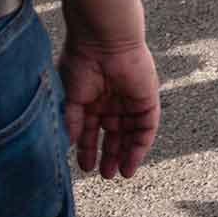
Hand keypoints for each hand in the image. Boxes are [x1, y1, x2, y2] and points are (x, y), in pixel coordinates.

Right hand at [58, 38, 160, 179]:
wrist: (103, 41)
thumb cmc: (82, 62)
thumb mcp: (71, 97)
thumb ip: (72, 122)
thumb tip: (70, 145)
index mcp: (93, 97)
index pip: (92, 129)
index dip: (88, 149)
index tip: (85, 167)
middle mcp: (113, 100)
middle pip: (114, 133)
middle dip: (110, 155)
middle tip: (105, 175)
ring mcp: (131, 99)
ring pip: (131, 133)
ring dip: (126, 154)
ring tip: (119, 173)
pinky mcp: (147, 99)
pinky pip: (147, 127)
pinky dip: (140, 146)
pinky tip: (131, 161)